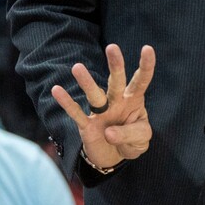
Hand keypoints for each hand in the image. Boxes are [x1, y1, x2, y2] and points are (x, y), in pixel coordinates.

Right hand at [52, 43, 154, 169]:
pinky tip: (57, 90)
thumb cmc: (132, 142)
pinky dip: (67, 103)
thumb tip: (108, 133)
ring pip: (94, 95)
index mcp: (133, 101)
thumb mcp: (141, 139)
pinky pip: (76, 113)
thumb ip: (130, 134)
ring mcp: (101, 112)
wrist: (115, 158)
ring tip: (77, 67)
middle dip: (116, 65)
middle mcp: (116, 102)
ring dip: (87, 82)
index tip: (147, 48)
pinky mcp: (87, 126)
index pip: (141, 81)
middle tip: (112, 47)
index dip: (146, 66)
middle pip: (116, 82)